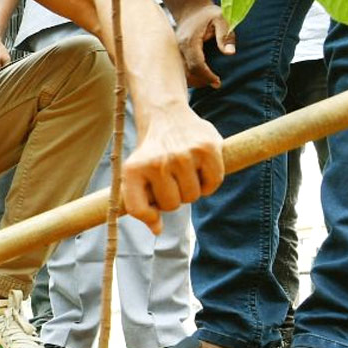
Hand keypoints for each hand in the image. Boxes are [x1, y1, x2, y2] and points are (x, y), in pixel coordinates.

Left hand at [122, 109, 223, 233]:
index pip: (139, 210)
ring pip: (194, 196)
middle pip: (173, 205)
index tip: (154, 209)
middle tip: (171, 179)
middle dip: (174, 197)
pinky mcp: (207, 148)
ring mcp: (183, 154)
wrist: (165, 116)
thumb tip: (157, 231)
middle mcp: (157, 162)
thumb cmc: (151, 153)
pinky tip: (200, 168)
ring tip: (184, 171)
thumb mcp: (136, 175)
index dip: (149, 216)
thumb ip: (141, 205)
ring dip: (192, 189)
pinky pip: (214, 183)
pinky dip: (209, 182)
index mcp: (133, 169)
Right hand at [174, 2, 235, 88]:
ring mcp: (174, 51)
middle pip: (186, 73)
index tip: (218, 82)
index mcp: (189, 42)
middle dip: (200, 81)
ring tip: (209, 80)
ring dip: (194, 80)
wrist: (190, 8)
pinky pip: (179, 69)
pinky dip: (189, 76)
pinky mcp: (174, 53)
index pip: (196, 65)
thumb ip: (225, 36)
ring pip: (180, 73)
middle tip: (215, 83)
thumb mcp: (221, 20)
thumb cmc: (208, 14)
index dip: (207, 76)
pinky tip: (200, 76)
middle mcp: (179, 48)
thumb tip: (230, 53)